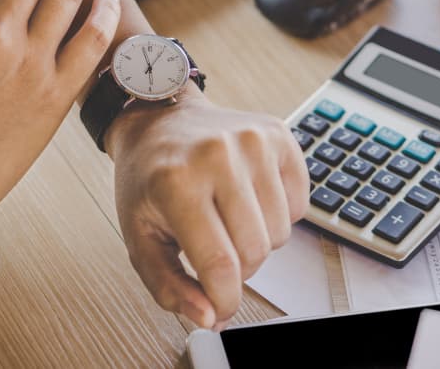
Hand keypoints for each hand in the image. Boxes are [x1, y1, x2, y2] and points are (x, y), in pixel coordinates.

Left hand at [108, 90, 308, 328]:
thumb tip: (210, 317)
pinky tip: (249, 198)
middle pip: (256, 252)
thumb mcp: (139, 237)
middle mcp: (218, 155)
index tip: (220, 309)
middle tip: (215, 249)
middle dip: (238, 269)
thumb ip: (168, 287)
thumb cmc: (148, 179)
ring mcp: (253, 140)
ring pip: (281, 234)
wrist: (161, 122)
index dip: (224, 301)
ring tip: (228, 219)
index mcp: (176, 181)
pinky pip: (300, 206)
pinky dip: (278, 215)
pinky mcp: (278, 135)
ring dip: (257, 241)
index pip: (220, 265)